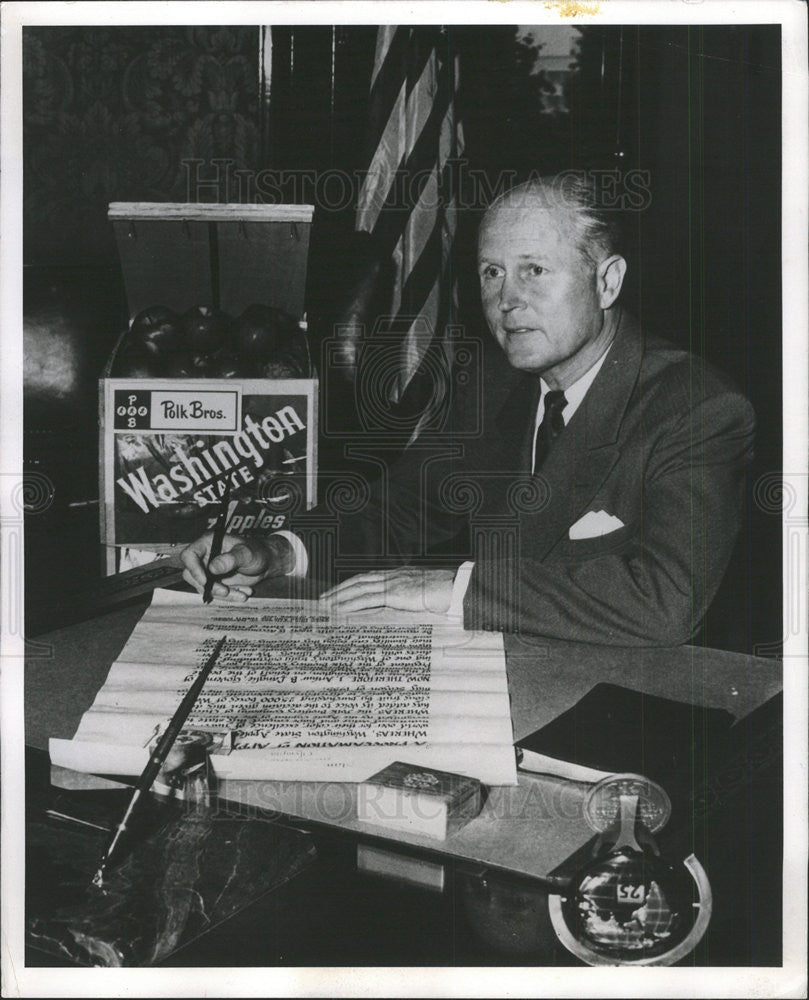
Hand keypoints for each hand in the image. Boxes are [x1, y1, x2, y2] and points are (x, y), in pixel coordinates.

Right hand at [180, 531, 291, 601]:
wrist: (266, 562)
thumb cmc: (257, 552)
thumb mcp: (246, 554)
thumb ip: (230, 559)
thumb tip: (212, 568)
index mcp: (209, 542)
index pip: (189, 555)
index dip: (193, 569)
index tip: (206, 581)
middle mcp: (205, 556)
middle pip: (191, 574)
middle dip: (208, 586)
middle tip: (226, 591)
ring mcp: (209, 570)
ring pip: (203, 587)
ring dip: (221, 594)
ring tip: (242, 593)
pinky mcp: (215, 581)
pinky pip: (213, 593)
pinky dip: (227, 597)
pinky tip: (243, 593)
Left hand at [319, 568, 455, 614]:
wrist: (456, 588)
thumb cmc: (445, 592)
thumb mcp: (424, 593)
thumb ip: (411, 597)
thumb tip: (404, 605)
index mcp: (398, 575)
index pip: (369, 578)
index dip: (352, 584)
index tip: (339, 591)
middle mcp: (392, 576)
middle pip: (358, 581)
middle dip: (339, 589)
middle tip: (324, 598)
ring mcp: (393, 583)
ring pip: (358, 588)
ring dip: (340, 596)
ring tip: (326, 605)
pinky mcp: (394, 593)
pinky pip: (367, 599)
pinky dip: (351, 603)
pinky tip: (341, 609)